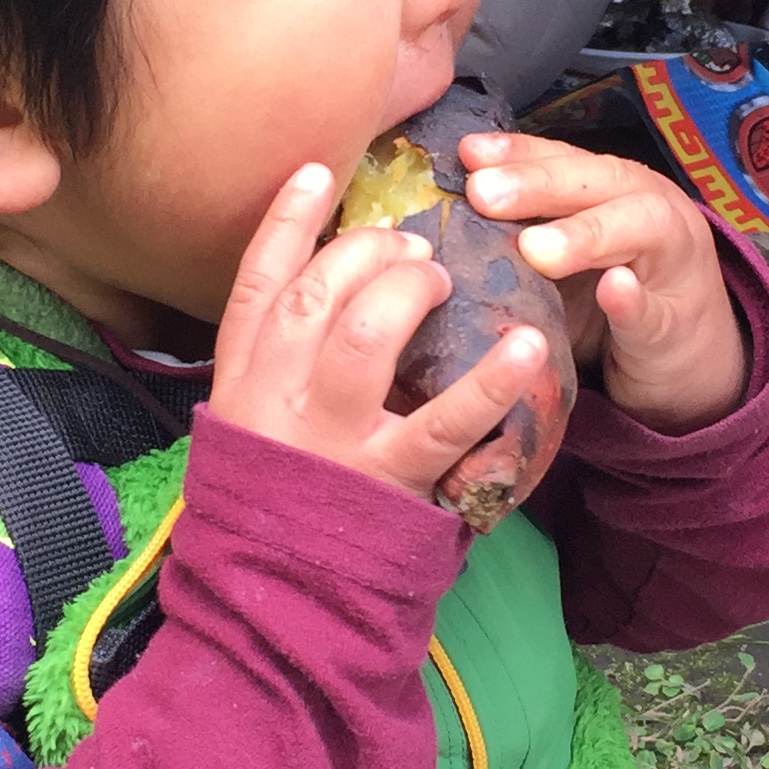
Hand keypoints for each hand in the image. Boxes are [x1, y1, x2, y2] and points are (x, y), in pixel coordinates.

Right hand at [210, 162, 547, 503]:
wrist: (279, 597)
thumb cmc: (278, 496)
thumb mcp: (251, 422)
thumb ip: (275, 358)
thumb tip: (319, 277)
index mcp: (242, 380)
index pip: (256, 282)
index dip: (287, 220)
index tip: (320, 171)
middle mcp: (278, 402)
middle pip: (317, 295)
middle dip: (367, 252)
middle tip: (410, 248)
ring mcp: (333, 441)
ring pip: (366, 335)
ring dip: (410, 291)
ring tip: (442, 280)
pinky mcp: (389, 480)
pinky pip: (446, 420)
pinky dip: (492, 379)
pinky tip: (527, 345)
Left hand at [458, 132, 746, 432]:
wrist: (689, 363)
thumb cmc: (612, 303)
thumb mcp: (562, 266)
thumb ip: (519, 239)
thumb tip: (435, 226)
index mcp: (614, 189)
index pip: (563, 160)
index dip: (518, 153)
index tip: (468, 155)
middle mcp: (649, 209)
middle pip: (597, 181)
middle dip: (539, 184)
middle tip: (483, 194)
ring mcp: (672, 263)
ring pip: (637, 227)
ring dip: (585, 234)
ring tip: (535, 249)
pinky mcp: (680, 323)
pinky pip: (658, 308)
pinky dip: (634, 299)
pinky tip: (615, 290)